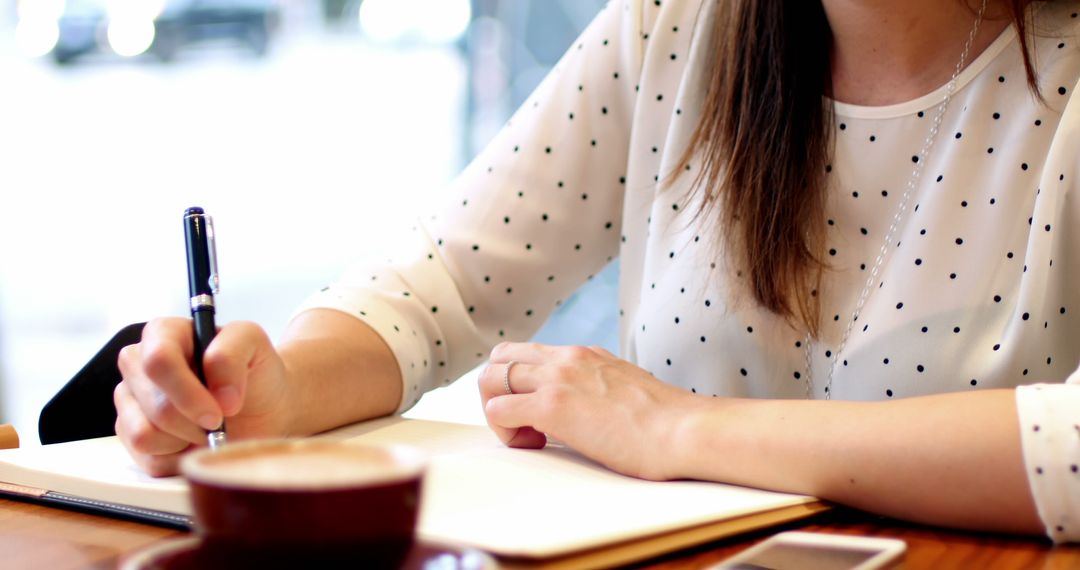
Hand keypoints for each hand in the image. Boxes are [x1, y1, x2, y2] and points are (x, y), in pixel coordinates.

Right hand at [115, 318, 289, 475]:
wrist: (263, 409)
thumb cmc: (255, 372)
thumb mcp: (254, 344)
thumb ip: (231, 353)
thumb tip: (219, 395)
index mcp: (163, 334)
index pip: (158, 361)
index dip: (187, 392)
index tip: (218, 413)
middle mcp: (138, 364)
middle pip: (155, 404)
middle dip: (194, 421)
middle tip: (219, 421)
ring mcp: (131, 401)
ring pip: (144, 434)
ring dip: (186, 439)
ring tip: (206, 428)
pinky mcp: (131, 435)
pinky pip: (147, 458)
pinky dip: (178, 457)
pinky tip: (193, 442)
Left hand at [479, 342, 696, 480]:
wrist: (684, 431)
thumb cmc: (665, 424)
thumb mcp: (626, 391)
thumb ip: (601, 390)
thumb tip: (591, 410)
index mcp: (584, 355)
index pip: (528, 354)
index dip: (522, 385)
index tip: (540, 416)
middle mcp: (566, 358)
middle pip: (500, 358)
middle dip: (498, 392)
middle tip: (522, 424)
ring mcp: (558, 378)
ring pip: (490, 379)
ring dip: (498, 411)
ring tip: (528, 437)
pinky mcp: (553, 406)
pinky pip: (498, 409)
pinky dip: (505, 431)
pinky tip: (537, 446)